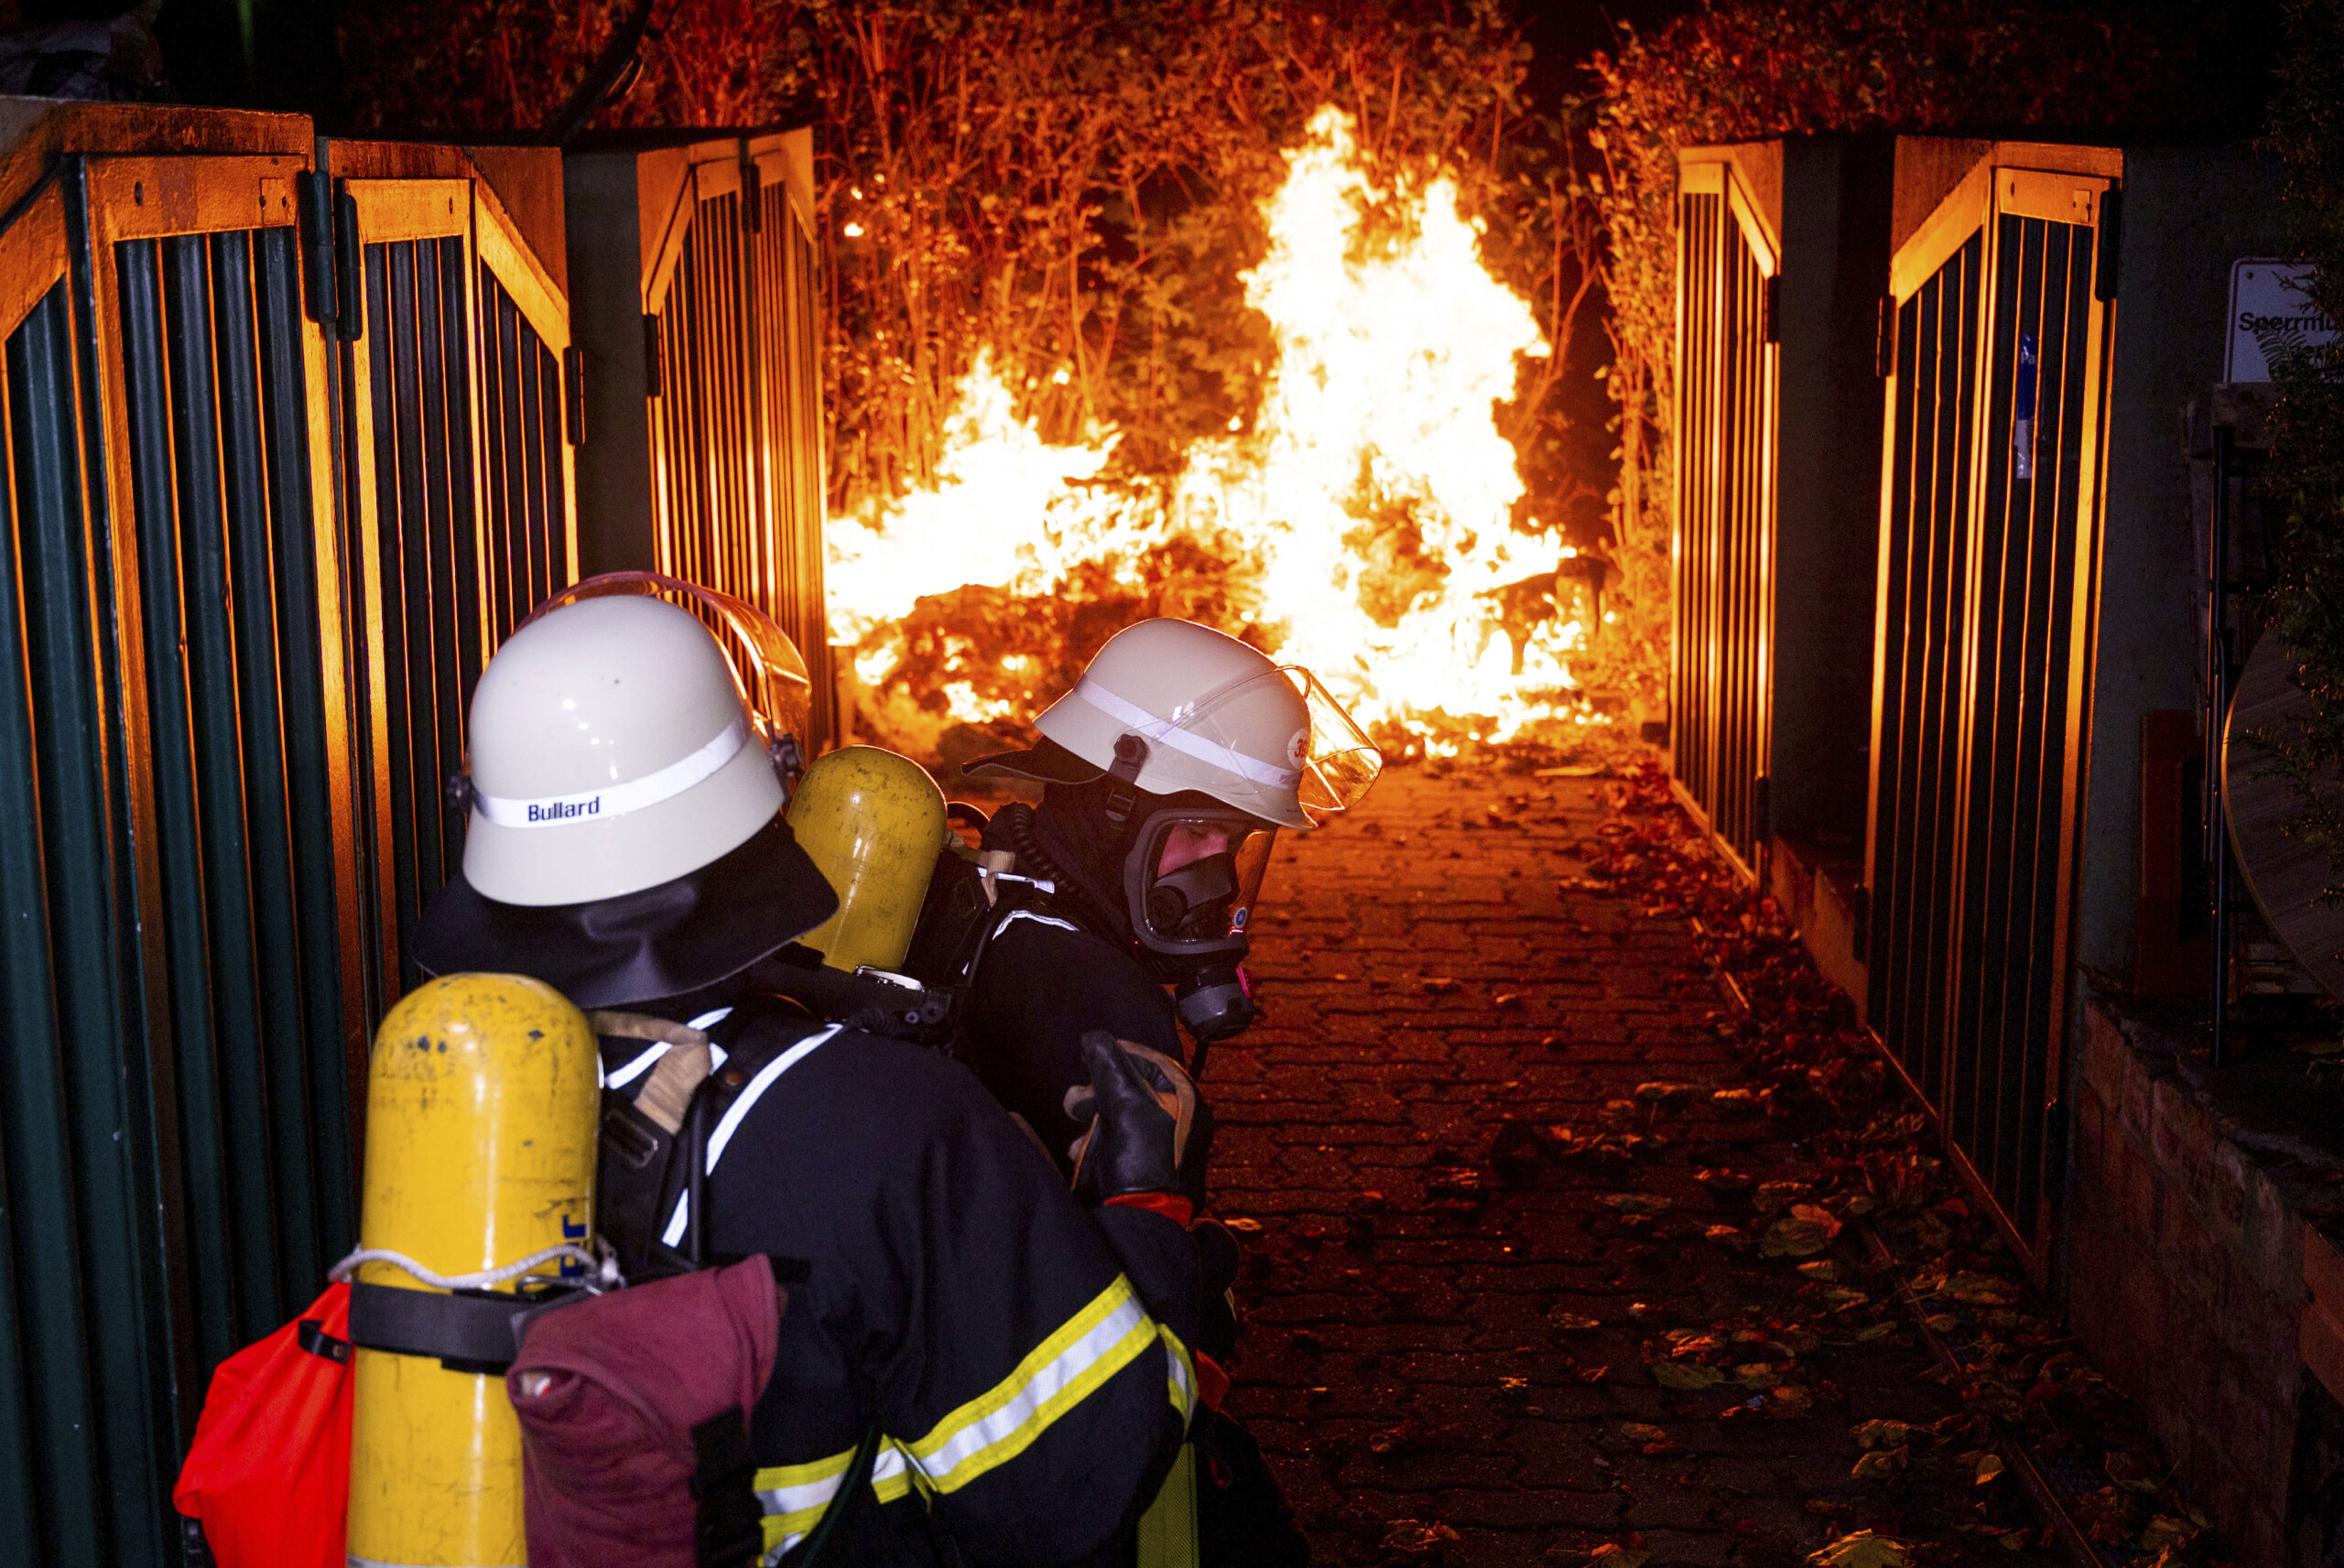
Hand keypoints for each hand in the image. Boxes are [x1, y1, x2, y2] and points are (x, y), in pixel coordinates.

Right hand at [1065, 1032, 1195, 1201]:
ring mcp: (1161, 1147)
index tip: (1090, 1052)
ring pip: (1121, 1116)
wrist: (1140, 1218)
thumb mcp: (1124, 1102)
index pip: (1154, 1062)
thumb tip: (1094, 1037)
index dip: (1120, 1053)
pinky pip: (1118, 1142)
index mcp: (1187, 1102)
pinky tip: (1078, 1150)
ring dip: (1092, 1116)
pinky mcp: (1143, 1168)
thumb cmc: (1140, 1157)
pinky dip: (1096, 1141)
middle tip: (1074, 1099)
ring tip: (1073, 1127)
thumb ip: (1109, 1065)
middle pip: (1134, 1089)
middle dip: (1098, 1089)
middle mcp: (1179, 1122)